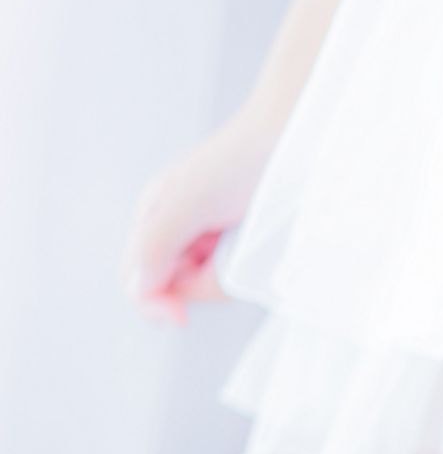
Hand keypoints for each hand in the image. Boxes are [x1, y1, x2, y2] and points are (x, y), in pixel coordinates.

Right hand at [120, 109, 276, 324]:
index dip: (155, 304)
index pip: (140, 280)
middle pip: (179, 287)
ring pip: (213, 285)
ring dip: (231, 274)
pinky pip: (239, 274)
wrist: (292, 134)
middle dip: (202, 283)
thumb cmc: (240, 160)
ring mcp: (215, 238)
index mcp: (155, 217)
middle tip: (227, 253)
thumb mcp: (188, 202)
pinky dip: (250, 268)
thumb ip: (156, 244)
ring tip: (249, 238)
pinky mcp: (246, 242)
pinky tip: (262, 243)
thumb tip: (139, 289)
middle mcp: (181, 230)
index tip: (179, 318)